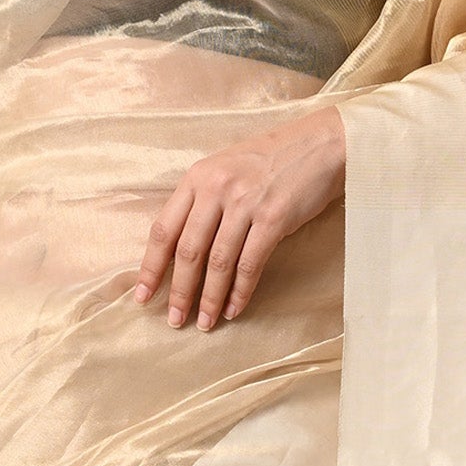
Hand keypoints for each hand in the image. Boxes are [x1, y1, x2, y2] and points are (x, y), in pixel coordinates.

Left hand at [135, 105, 346, 330]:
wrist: (322, 143)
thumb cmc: (272, 159)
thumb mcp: (225, 169)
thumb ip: (202, 201)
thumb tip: (181, 250)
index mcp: (197, 177)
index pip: (163, 229)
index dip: (151, 267)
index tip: (143, 295)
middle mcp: (216, 189)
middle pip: (188, 251)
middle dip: (179, 291)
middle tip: (175, 320)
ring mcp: (245, 203)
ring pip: (218, 262)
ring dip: (209, 299)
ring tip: (205, 322)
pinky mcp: (273, 218)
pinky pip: (250, 264)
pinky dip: (240, 292)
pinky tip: (234, 309)